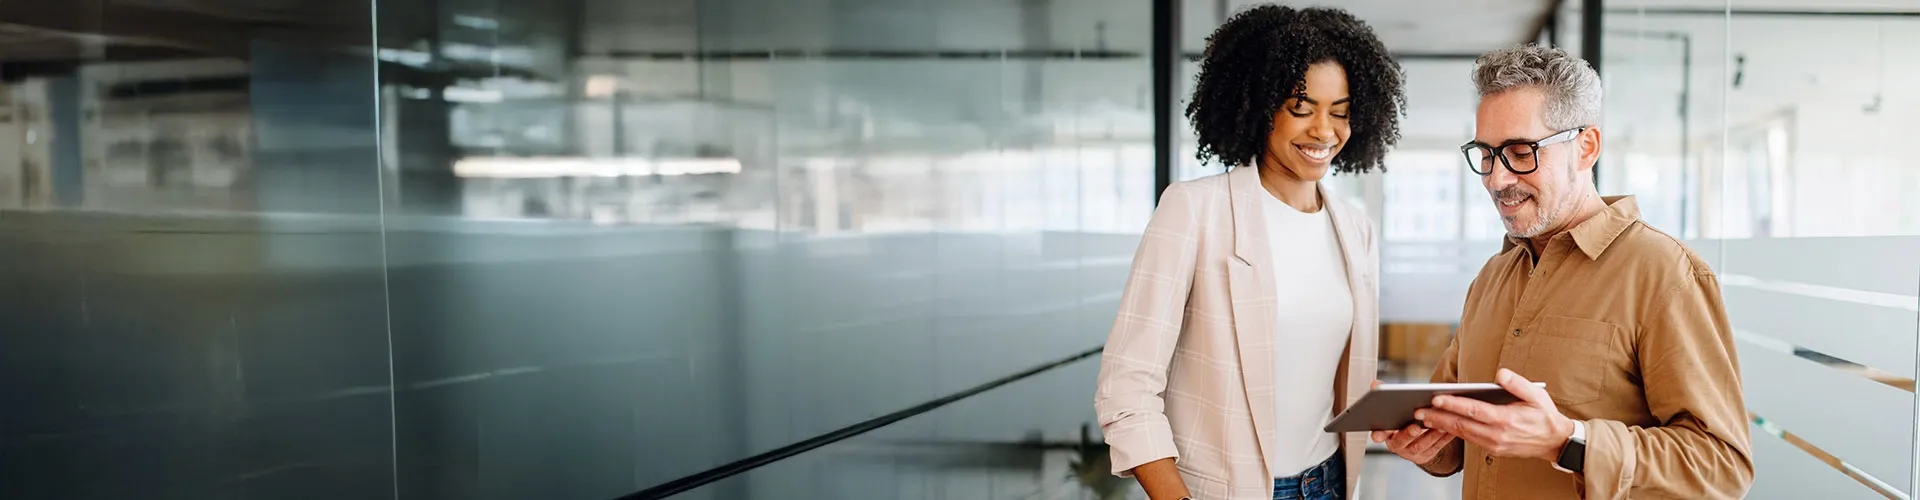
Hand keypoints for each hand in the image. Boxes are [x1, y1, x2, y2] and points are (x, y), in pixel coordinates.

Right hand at [1369, 380, 1457, 464]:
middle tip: (1415, 427)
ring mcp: (1412, 452)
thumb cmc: (1403, 421)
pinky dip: (1444, 438)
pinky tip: (1450, 429)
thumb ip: (1384, 396)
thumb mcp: (1392, 409)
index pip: (1380, 434)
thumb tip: (1375, 384)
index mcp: (1386, 434)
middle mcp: (1398, 445)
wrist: (1416, 439)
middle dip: (1408, 434)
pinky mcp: (1427, 455)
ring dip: (1430, 435)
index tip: (1379, 434)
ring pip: (1421, 445)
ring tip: (1439, 425)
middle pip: (1401, 441)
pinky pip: (1436, 447)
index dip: (1379, 434)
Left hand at [1415, 369, 1574, 461]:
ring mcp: (1494, 444)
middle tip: (1417, 411)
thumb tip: (1500, 374)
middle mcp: (1497, 434)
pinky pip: (1469, 440)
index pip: (1474, 411)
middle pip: (1461, 425)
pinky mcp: (1493, 449)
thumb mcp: (1537, 395)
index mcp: (1506, 419)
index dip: (1453, 405)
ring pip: (1462, 434)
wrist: (1555, 442)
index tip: (1436, 399)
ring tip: (1423, 417)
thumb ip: (1518, 383)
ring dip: (1441, 426)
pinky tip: (1441, 424)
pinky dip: (1453, 432)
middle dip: (1438, 417)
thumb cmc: (1544, 415)